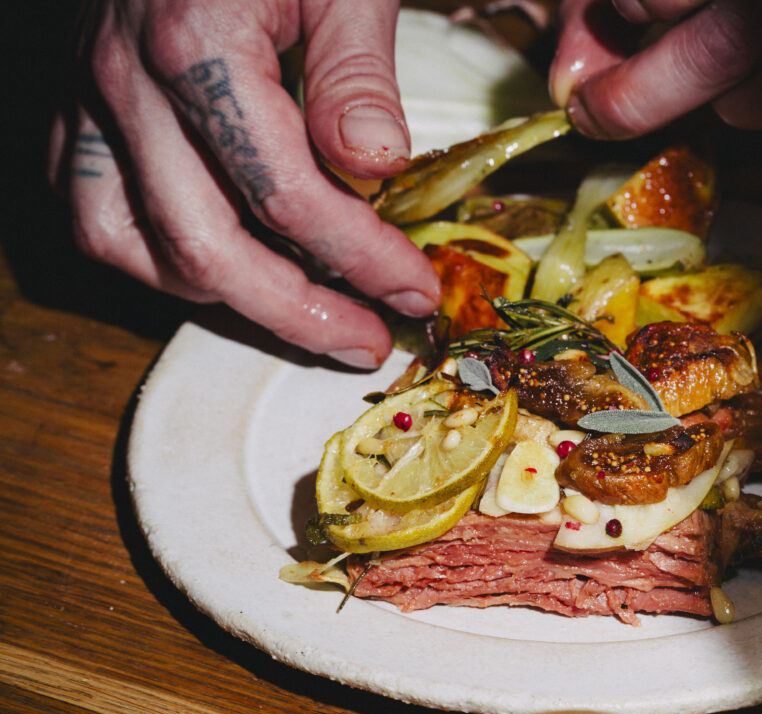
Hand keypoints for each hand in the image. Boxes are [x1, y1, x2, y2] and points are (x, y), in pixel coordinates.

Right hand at [49, 0, 441, 368]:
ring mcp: (84, 96)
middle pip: (205, 247)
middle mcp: (124, 82)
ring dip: (220, 296)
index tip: (415, 292)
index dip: (362, 259)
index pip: (288, 196)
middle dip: (298, 314)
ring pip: (129, 244)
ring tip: (300, 310)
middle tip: (365, 341)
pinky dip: (148, 254)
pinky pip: (89, 209)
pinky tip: (212, 263)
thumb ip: (355, 75)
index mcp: (198, 46)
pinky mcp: (69, 104)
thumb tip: (376, 172)